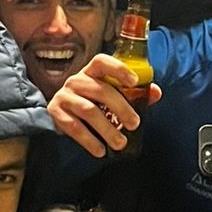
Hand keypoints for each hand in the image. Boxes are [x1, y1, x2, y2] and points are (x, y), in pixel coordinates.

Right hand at [47, 53, 161, 157]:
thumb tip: (156, 92)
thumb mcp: (111, 95)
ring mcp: (65, 96)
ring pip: (88, 110)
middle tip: (134, 124)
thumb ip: (134, 94)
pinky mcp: (56, 112)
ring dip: (107, 129)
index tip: (134, 82)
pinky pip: (74, 126)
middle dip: (121, 108)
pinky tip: (100, 150)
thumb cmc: (93, 102)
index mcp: (92, 72)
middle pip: (101, 90)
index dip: (118, 69)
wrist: (62, 115)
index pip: (102, 61)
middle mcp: (76, 80)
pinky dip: (89, 140)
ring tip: (120, 143)